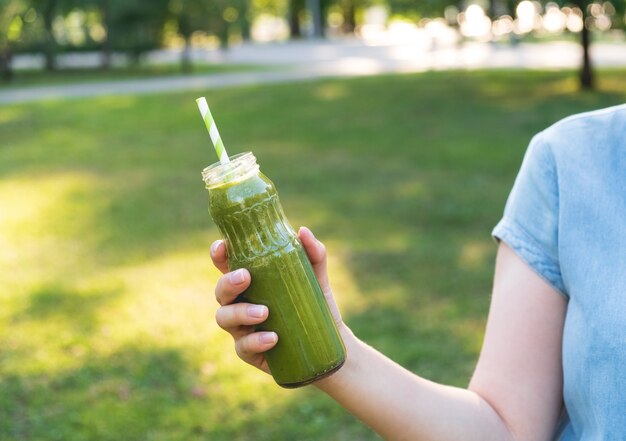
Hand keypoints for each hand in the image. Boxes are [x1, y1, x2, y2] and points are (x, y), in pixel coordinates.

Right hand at [211, 226, 344, 374]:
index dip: (218, 254)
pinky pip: (243, 347)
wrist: (330, 344)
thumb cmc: (316, 304)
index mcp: (252, 281)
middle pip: (220, 290)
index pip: (227, 264)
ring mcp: (242, 328)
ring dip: (240, 313)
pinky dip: (255, 341)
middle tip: (246, 277)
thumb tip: (303, 231)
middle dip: (228, 282)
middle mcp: (241, 303)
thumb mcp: (317, 277)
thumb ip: (313, 253)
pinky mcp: (250, 351)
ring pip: (224, 318)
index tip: (222, 247)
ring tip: (264, 312)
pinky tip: (273, 337)